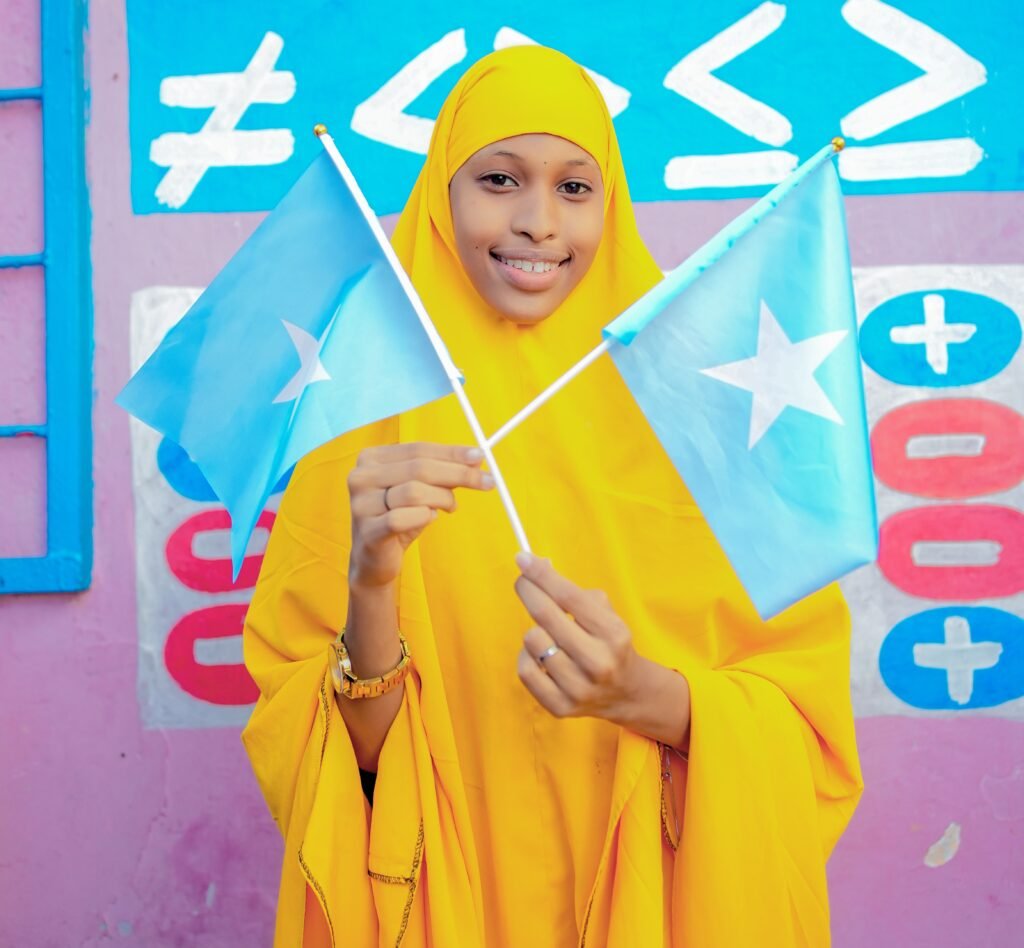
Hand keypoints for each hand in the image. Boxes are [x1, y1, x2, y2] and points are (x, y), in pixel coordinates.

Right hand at [347, 442, 493, 589]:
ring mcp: (361, 504)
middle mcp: (361, 477)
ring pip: (415, 492)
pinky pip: (402, 519)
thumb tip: (476, 458)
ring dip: (442, 499)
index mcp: (371, 458)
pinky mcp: (368, 531)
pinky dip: (424, 517)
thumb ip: (443, 472)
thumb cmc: (399, 517)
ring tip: (450, 507)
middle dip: (458, 473)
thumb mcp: (421, 489)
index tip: (480, 456)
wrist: (374, 558)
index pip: (418, 449)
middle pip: (419, 468)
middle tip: (486, 481)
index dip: (451, 452)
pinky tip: (429, 518)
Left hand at [514, 553, 643, 723]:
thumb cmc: (607, 641)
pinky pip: (524, 669)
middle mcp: (598, 662)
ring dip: (535, 630)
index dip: (541, 574)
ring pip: (532, 640)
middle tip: (522, 580)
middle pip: (545, 615)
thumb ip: (571, 591)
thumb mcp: (604, 612)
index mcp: (614, 634)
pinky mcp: (560, 707)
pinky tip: (542, 655)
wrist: (624, 692)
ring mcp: (579, 688)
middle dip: (528, 590)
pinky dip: (527, 656)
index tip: (523, 558)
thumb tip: (535, 567)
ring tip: (549, 634)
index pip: (569, 596)